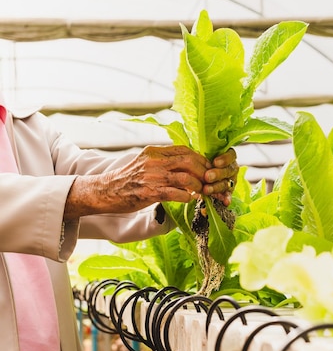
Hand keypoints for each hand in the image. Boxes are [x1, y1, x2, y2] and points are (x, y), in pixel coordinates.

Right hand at [64, 145, 236, 218]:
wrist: (104, 192)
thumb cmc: (127, 179)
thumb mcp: (144, 162)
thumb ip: (163, 161)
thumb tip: (185, 163)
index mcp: (154, 151)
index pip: (186, 150)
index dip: (201, 160)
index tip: (208, 169)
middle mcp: (155, 161)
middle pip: (190, 161)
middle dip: (205, 172)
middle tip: (210, 182)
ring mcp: (152, 176)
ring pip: (187, 178)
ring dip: (199, 186)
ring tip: (202, 192)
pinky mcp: (150, 192)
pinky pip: (177, 193)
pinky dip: (188, 196)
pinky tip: (190, 199)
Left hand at [203, 148, 238, 205]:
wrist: (201, 174)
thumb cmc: (202, 163)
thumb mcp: (203, 158)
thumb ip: (203, 158)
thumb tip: (194, 158)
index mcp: (228, 157)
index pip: (231, 156)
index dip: (225, 159)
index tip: (215, 162)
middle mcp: (232, 168)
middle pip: (228, 170)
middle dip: (218, 174)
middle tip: (207, 177)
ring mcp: (231, 180)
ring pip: (227, 183)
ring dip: (217, 187)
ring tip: (207, 190)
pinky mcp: (228, 191)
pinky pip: (228, 195)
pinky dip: (227, 198)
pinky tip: (225, 202)